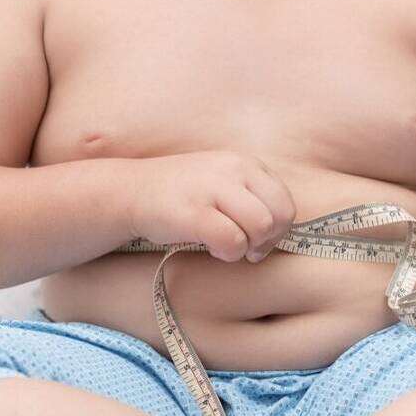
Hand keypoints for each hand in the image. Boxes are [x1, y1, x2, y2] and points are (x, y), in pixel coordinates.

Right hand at [127, 150, 295, 262]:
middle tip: (247, 249)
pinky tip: (210, 247)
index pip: (285, 201)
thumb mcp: (221, 180)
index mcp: (244, 163)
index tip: (258, 239)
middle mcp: (233, 169)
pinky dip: (227, 253)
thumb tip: (278, 230)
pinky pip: (233, 241)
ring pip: (261, 227)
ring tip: (225, 245)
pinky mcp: (195, 212)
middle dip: (268, 240)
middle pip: (279, 215)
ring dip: (247, 246)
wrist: (131, 192)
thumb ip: (251, 196)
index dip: (278, 228)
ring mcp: (213, 188)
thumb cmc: (180, 194)